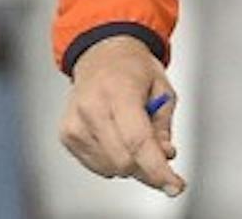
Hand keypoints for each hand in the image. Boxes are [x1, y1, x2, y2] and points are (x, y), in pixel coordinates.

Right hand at [59, 35, 185, 198]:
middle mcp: (92, 108)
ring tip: (136, 133)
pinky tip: (119, 138)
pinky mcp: (66, 135)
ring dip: (132, 163)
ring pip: (110, 168)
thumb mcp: (163, 89)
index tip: (174, 185)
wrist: (102, 55)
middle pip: (124, 160)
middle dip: (149, 167)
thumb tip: (165, 156)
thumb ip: (164, 125)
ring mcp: (75, 123)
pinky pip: (97, 165)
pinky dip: (115, 160)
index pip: (138, 141)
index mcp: (119, 91)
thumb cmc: (134, 69)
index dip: (157, 168)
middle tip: (161, 154)